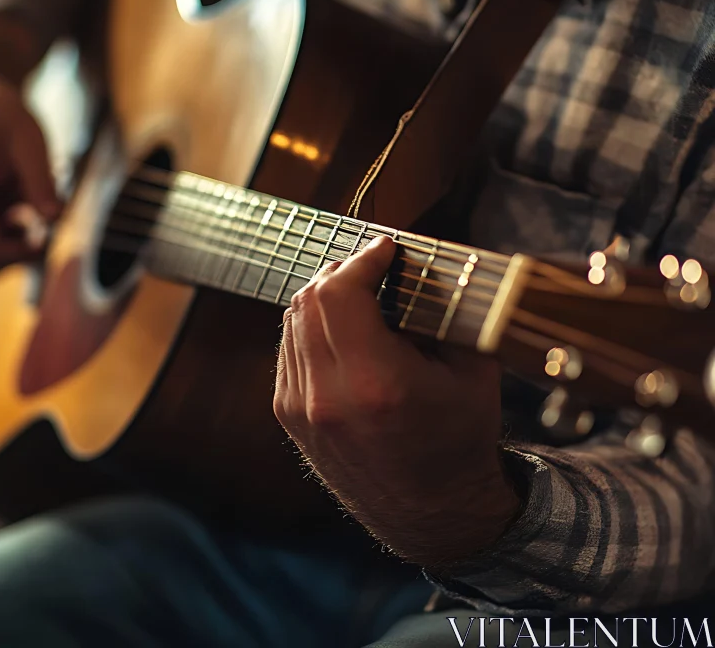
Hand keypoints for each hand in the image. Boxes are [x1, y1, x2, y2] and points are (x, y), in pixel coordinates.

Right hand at [0, 75, 60, 275]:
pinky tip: (16, 201)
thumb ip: (41, 181)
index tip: (50, 229)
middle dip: (22, 249)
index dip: (26, 251)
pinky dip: (8, 232)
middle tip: (44, 215)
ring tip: (27, 199)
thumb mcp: (30, 141)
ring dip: (16, 239)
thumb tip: (56, 218)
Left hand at [275, 236, 519, 566]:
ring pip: (291, 321)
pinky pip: (288, 349)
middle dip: (341, 271)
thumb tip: (421, 265)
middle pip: (309, 300)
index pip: (341, 292)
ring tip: (357, 292)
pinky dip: (310, 326)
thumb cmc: (460, 441)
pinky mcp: (289, 417)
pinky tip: (340, 327)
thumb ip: (447, 311)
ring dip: (323, 296)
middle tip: (371, 266)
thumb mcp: (473, 371)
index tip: (385, 249)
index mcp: (376, 384)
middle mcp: (326, 397)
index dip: (363, 259)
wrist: (433, 513)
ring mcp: (300, 409)